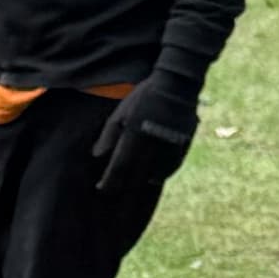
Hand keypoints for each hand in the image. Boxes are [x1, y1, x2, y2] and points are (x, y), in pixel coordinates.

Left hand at [91, 63, 202, 193]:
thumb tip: (96, 155)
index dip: (109, 181)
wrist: (177, 87)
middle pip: (135, 176)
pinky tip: (152, 178)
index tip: (101, 187)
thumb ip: (108, 135)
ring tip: (132, 186)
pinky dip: (159, 175)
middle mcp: (151, 147)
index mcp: (134, 136)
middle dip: (123, 185)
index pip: (118, 167)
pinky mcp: (182, 149)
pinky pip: (169, 170)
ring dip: (140, 183)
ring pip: (153, 176)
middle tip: (115, 190)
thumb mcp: (120, 112)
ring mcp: (168, 149)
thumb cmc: (143, 98)